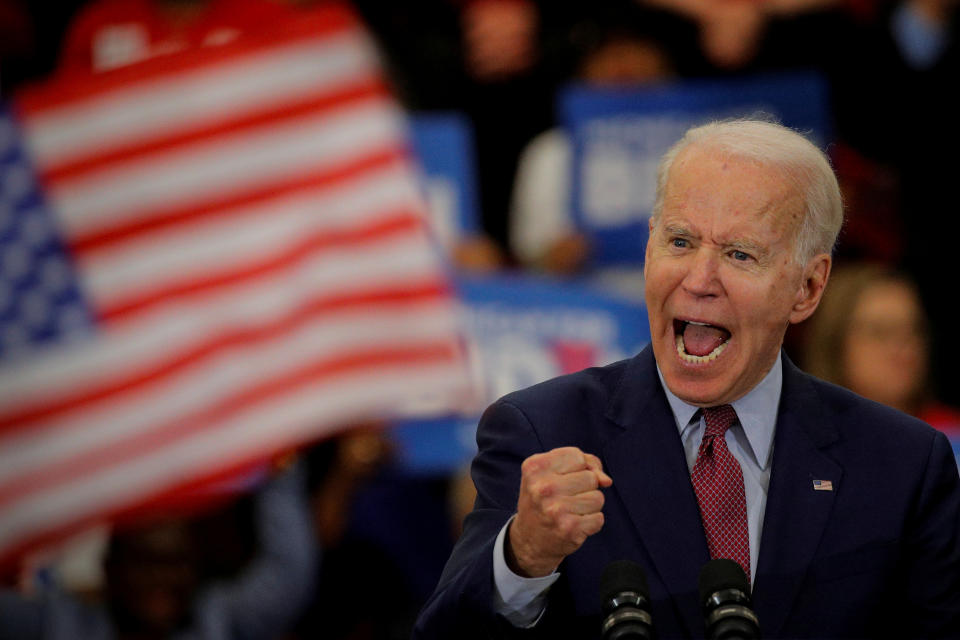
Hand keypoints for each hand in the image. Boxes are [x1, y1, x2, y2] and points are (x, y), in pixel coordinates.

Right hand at [507, 447, 611, 576]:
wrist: (529, 539)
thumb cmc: (544, 499)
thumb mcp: (551, 472)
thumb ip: (583, 463)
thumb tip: (606, 480)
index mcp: (535, 467)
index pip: (577, 456)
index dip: (577, 467)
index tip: (562, 479)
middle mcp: (543, 487)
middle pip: (590, 477)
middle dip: (584, 487)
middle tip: (564, 498)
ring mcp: (555, 509)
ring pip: (598, 498)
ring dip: (589, 505)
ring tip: (570, 511)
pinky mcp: (569, 529)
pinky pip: (599, 518)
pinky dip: (591, 522)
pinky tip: (573, 524)